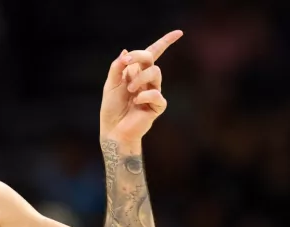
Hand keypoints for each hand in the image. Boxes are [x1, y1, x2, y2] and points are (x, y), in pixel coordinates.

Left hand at [100, 30, 182, 144]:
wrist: (113, 129)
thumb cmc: (111, 107)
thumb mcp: (110, 84)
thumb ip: (117, 68)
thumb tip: (125, 51)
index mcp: (136, 72)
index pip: (153, 53)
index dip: (165, 42)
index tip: (179, 33)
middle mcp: (146, 80)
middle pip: (150, 59)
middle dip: (138, 56)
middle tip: (126, 64)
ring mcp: (153, 92)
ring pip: (156, 72)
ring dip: (140, 78)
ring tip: (130, 90)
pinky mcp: (157, 106)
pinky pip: (156, 94)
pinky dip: (144, 95)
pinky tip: (137, 102)